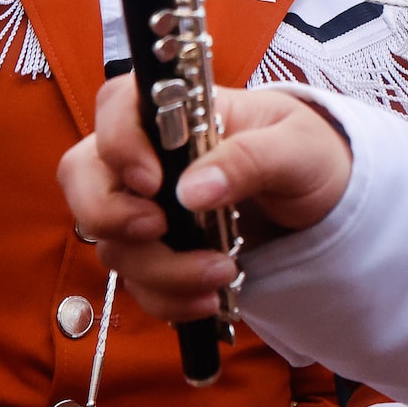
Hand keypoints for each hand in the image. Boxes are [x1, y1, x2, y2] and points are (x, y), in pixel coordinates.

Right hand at [57, 78, 352, 325]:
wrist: (326, 201)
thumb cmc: (308, 154)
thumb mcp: (297, 147)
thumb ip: (248, 159)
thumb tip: (192, 191)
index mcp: (178, 111)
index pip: (116, 107)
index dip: (119, 143)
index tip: (153, 181)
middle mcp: (148, 157)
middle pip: (82, 176)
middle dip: (109, 214)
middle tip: (159, 230)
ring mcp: (146, 207)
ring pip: (111, 241)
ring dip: (160, 269)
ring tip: (221, 275)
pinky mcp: (158, 253)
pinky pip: (137, 283)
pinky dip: (169, 299)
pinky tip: (211, 299)